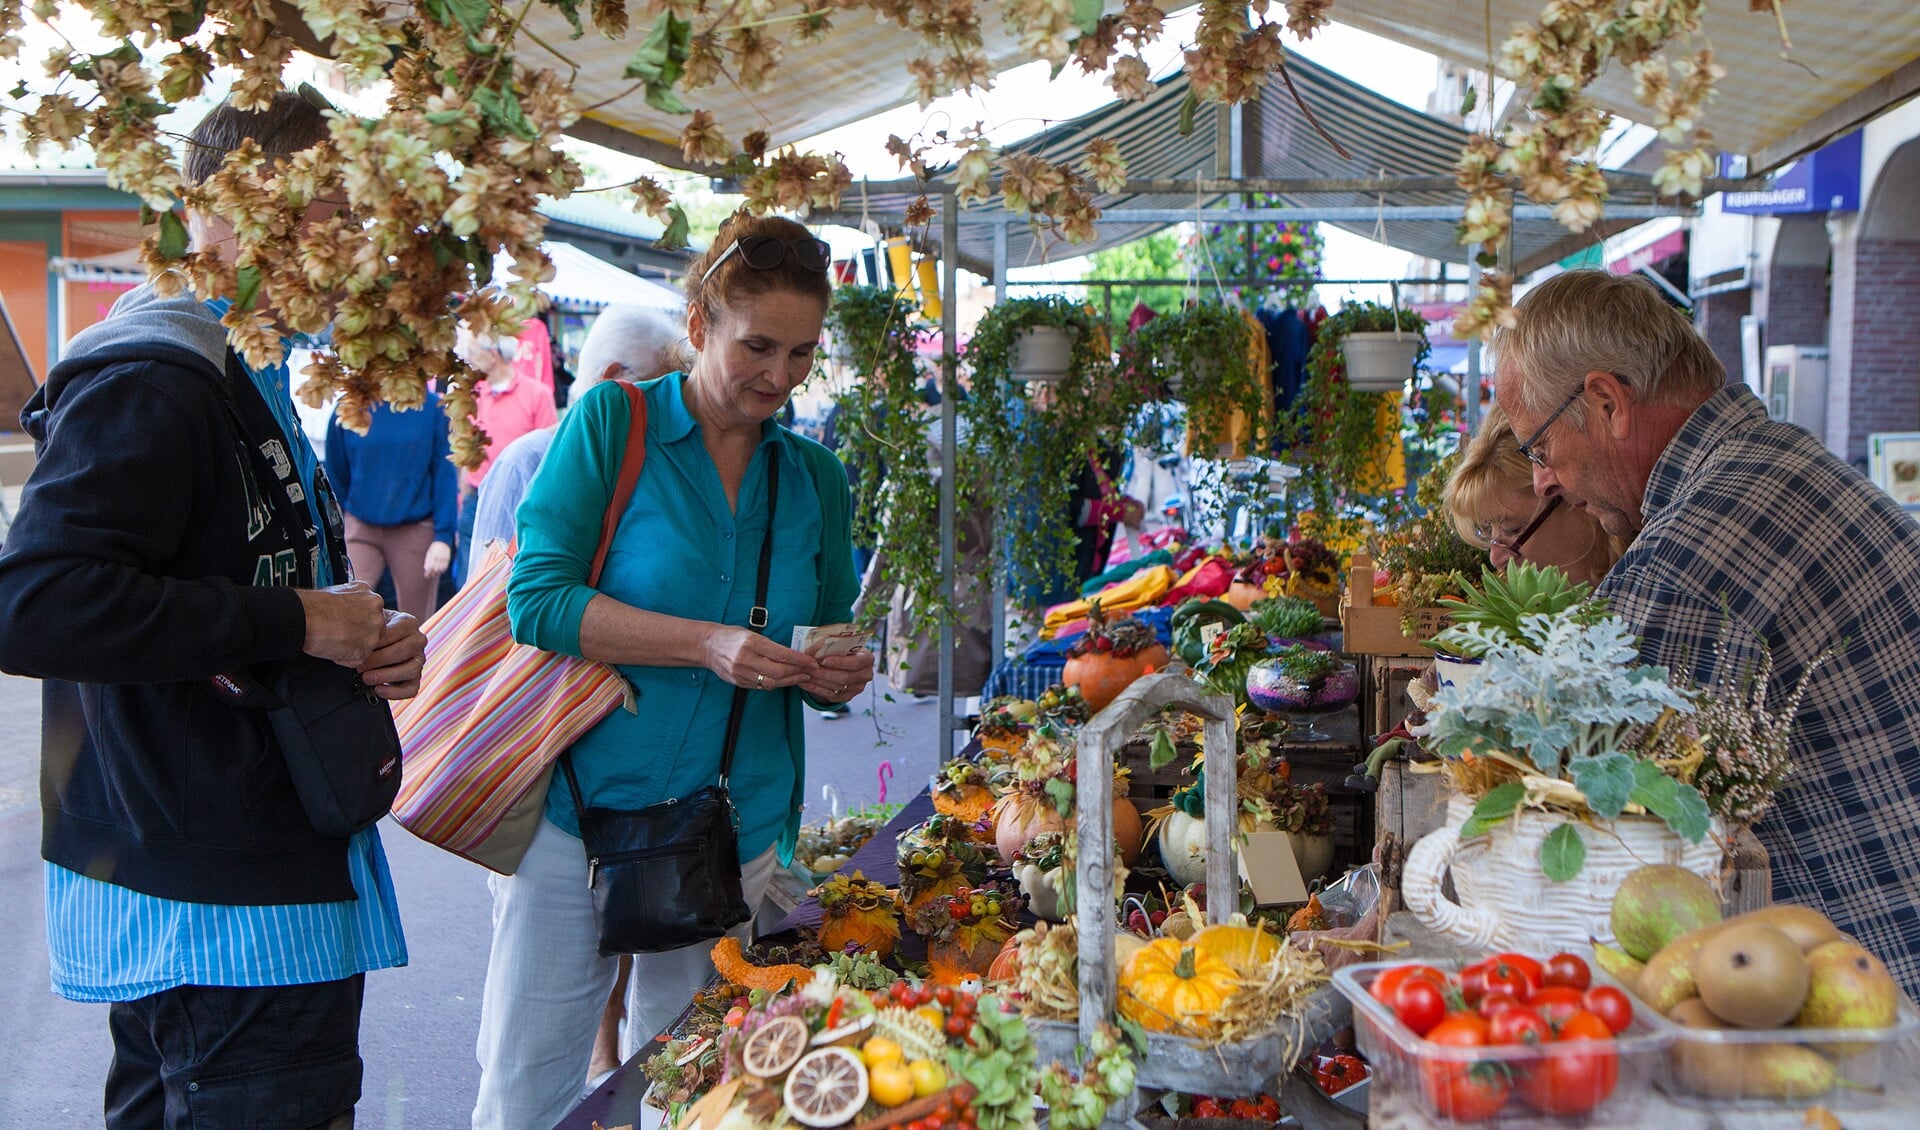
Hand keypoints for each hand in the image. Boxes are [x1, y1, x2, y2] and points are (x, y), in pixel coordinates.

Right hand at [296, 582, 386, 666]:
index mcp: (369, 596)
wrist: (302, 616)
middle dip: (358, 636)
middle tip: (338, 635)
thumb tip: (351, 613)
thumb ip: (352, 603)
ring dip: (351, 648)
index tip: (344, 625)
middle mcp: (377, 610)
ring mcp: (374, 629)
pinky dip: (344, 659)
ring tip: (333, 640)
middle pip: (374, 630)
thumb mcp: (338, 593)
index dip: (356, 624)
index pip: (371, 616)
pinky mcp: (367, 647)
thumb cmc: (312, 606)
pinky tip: (332, 648)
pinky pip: (357, 660)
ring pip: (367, 645)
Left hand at [359, 608, 426, 699]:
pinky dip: (394, 692)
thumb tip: (351, 633)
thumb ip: (365, 625)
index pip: (395, 633)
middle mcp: (418, 641)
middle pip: (405, 651)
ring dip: (385, 675)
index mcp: (409, 623)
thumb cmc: (369, 632)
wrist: (374, 644)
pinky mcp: (415, 679)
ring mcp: (418, 660)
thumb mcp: (368, 622)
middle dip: (379, 660)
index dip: (375, 643)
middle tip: (359, 666)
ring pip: (411, 670)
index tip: (357, 649)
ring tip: (365, 678)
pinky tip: (378, 689)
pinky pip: (411, 689)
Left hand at [423, 541, 451, 578]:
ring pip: (440, 569)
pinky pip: (445, 567)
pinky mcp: (448, 558)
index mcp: (432, 555)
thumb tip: (425, 568)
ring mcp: (443, 558)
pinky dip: (442, 570)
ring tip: (434, 574)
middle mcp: (438, 557)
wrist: (443, 541)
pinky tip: (440, 571)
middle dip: (432, 574)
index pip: (430, 566)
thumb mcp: (429, 552)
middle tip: (429, 576)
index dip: (428, 572)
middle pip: (435, 569)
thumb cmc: (434, 547)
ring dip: (437, 573)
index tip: (426, 575)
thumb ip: (427, 560)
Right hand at [703, 626, 817, 689]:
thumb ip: (770, 646)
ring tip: (802, 676)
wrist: (708, 646)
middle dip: (798, 672)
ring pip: (771, 682)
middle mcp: (746, 659)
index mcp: (751, 643)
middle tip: (811, 670)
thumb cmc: (732, 636)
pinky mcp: (739, 682)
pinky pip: (761, 686)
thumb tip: (793, 655)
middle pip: (779, 671)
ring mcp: (741, 673)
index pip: (781, 654)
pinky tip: (786, 680)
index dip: (799, 660)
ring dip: (790, 681)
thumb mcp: (752, 634)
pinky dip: (776, 684)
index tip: (812, 661)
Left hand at [801, 646, 874, 702]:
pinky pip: (831, 695)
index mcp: (867, 659)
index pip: (855, 662)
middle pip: (844, 677)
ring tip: (804, 674)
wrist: (846, 663)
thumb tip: (815, 647)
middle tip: (808, 668)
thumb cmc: (843, 649)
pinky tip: (804, 683)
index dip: (839, 662)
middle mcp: (866, 675)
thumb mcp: (842, 644)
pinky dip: (816, 689)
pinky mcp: (848, 697)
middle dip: (824, 673)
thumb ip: (832, 645)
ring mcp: (858, 688)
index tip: (823, 660)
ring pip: (836, 687)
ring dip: (818, 681)